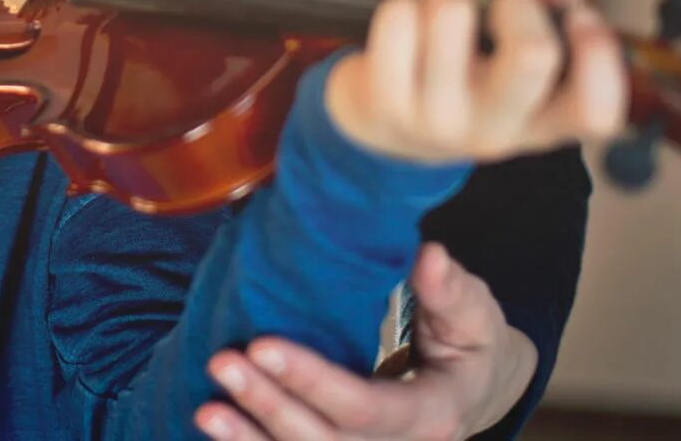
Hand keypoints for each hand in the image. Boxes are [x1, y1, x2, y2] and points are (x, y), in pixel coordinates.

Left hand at [198, 243, 536, 440]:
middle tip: (222, 361)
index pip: (367, 408)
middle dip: (270, 406)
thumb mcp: (474, 315)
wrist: (475, 391)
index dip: (312, 381)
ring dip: (250, 440)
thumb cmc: (469, 346)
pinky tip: (217, 428)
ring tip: (206, 409)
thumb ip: (451, 291)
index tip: (262, 345)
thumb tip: (429, 257)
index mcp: (433, 416)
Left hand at [325, 0, 625, 163]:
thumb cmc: (468, 81)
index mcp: (545, 124)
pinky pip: (399, 17)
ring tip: (445, 19)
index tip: (579, 19)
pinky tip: (408, 26)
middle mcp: (498, 131)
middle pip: (534, 53)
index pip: (598, 110)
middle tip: (501, 10)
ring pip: (453, 15)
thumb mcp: (519, 60)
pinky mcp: (388, 103)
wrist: (387, 129)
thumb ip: (551, 8)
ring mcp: (441, 121)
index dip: (599, 54)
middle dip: (518, 4)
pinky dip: (403, 4)